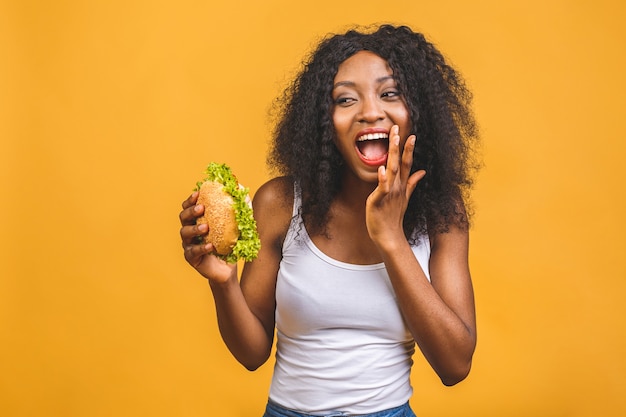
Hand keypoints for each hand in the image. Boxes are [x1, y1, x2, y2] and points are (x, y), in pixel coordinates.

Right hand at [179, 192, 236, 282]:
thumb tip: (245, 193)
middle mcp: (189, 231)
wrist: (226, 269)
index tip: (198, 193)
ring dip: (194, 228)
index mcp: (196, 221)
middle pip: (183, 217)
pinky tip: (210, 246)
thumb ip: (238, 211)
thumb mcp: (235, 228)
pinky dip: (201, 248)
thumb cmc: (228, 246)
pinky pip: (193, 251)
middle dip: (191, 211)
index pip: (188, 207)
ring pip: (184, 233)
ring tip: (206, 227)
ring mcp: (188, 245)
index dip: (191, 200)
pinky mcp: (191, 258)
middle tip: (202, 208)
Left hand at [366, 125, 425, 246]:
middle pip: (399, 163)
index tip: (411, 135)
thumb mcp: (404, 197)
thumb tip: (422, 171)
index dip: (408, 150)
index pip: (406, 164)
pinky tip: (382, 168)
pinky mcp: (379, 201)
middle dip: (399, 146)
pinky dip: (383, 179)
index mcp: (401, 185)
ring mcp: (389, 193)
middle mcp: (397, 187)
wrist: (388, 236)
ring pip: (392, 171)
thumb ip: (412, 183)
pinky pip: (382, 188)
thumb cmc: (393, 217)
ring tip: (393, 141)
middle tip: (397, 129)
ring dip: (393, 155)